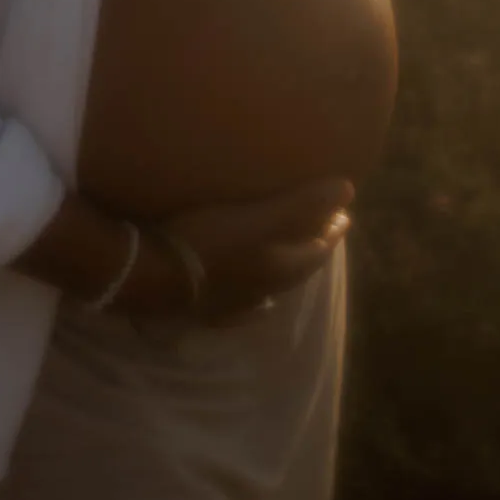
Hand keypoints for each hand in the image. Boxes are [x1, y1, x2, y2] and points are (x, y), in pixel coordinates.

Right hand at [120, 177, 354, 325]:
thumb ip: (304, 205)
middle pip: (297, 270)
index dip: (332, 231)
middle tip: (322, 231)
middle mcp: (264, 290)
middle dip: (312, 248)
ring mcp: (234, 305)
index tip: (344, 215)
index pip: (317, 249)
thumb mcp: (260, 217)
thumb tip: (348, 188)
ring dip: (285, 274)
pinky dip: (255, 304)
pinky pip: (241, 310)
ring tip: (291, 261)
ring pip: (272, 291)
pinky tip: (258, 304)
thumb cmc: (206, 238)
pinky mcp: (205, 311)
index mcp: (280, 267)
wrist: (151, 274)